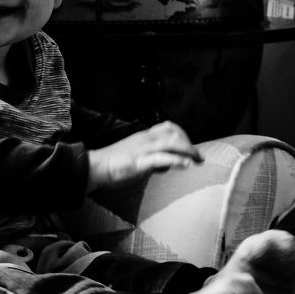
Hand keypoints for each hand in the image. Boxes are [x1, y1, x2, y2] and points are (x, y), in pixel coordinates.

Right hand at [87, 121, 202, 189]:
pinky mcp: (139, 161)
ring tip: (196, 160)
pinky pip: (162, 158)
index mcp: (144, 136)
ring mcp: (142, 149)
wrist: (95, 166)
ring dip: (188, 151)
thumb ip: (150, 155)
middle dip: (189, 144)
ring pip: (171, 142)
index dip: (184, 136)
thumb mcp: (136, 154)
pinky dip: (177, 161)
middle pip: (174, 133)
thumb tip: (166, 163)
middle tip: (198, 157)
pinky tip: (186, 165)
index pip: (169, 127)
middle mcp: (145, 138)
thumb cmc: (114, 163)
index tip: (191, 148)